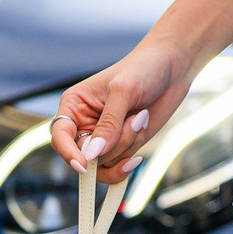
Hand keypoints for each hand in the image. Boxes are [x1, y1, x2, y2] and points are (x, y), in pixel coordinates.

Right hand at [49, 39, 196, 178]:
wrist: (172, 68)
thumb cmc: (143, 69)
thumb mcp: (124, 90)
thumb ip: (109, 123)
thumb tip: (95, 153)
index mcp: (74, 105)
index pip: (60, 136)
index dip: (67, 153)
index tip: (83, 164)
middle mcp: (85, 124)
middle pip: (84, 156)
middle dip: (111, 146)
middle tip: (134, 121)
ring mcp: (104, 138)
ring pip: (104, 163)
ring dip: (126, 145)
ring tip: (140, 118)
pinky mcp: (122, 145)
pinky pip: (120, 165)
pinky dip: (131, 156)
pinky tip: (141, 132)